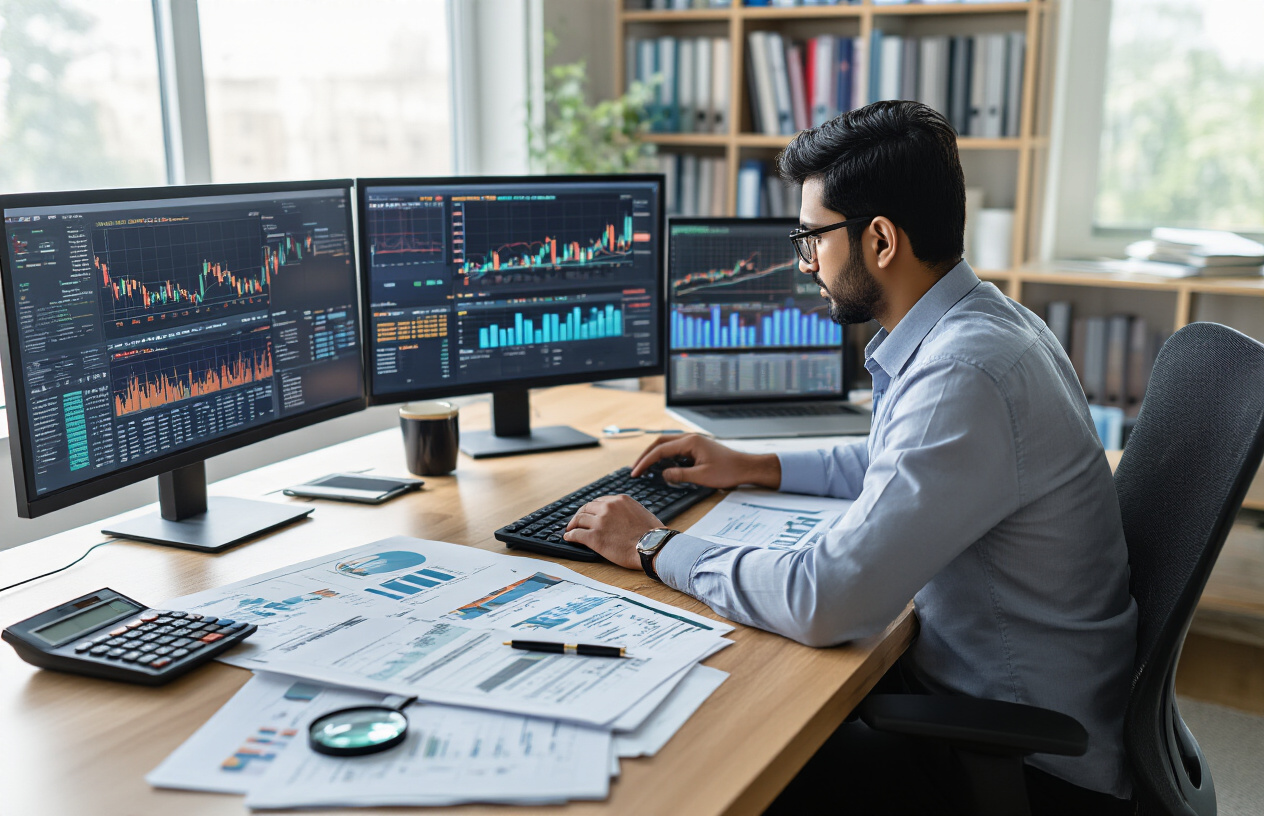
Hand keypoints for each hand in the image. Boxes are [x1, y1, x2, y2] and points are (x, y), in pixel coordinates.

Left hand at [563, 495, 661, 569]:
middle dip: (580, 515)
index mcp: (619, 500)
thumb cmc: (652, 534)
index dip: (592, 509)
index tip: (589, 513)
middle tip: (576, 522)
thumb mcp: (641, 512)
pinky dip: (570, 535)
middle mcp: (608, 507)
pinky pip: (576, 534)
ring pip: (579, 520)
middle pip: (586, 508)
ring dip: (573, 525)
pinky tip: (568, 538)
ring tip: (570, 529)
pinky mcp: (594, 537)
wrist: (653, 546)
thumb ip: (628, 511)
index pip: (599, 501)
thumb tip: (622, 516)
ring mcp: (600, 522)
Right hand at [630, 433, 781, 489]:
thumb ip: (680, 475)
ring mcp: (693, 441)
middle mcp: (690, 438)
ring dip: (654, 454)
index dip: (645, 461)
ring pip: (667, 444)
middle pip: (660, 442)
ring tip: (644, 467)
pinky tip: (662, 466)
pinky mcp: (696, 447)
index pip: (660, 450)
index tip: (636, 472)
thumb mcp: (702, 477)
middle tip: (635, 468)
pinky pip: (675, 449)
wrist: (746, 467)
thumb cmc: (728, 471)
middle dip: (645, 455)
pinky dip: (665, 456)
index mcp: (690, 442)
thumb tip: (663, 474)